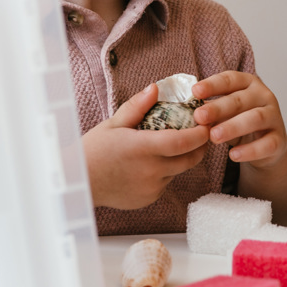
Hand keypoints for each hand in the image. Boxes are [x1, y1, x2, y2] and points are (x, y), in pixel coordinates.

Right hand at [83, 83, 209, 209]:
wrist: (79, 183)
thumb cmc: (93, 150)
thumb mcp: (113, 124)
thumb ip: (137, 106)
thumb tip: (155, 87)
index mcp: (142, 148)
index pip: (182, 142)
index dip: (199, 134)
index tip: (206, 124)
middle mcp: (150, 171)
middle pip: (189, 159)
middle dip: (200, 146)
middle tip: (202, 132)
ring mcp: (151, 188)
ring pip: (178, 171)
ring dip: (182, 158)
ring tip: (175, 144)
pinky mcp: (149, 198)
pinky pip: (166, 182)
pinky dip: (166, 171)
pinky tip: (153, 163)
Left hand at [191, 71, 286, 169]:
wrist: (267, 145)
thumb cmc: (239, 121)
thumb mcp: (224, 112)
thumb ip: (210, 109)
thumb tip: (185, 110)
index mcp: (248, 83)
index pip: (230, 79)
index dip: (212, 84)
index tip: (195, 92)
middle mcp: (264, 96)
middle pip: (240, 100)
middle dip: (218, 108)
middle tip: (199, 117)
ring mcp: (274, 117)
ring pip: (255, 118)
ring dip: (233, 127)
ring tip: (214, 136)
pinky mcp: (279, 140)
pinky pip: (266, 144)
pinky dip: (250, 150)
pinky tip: (233, 155)